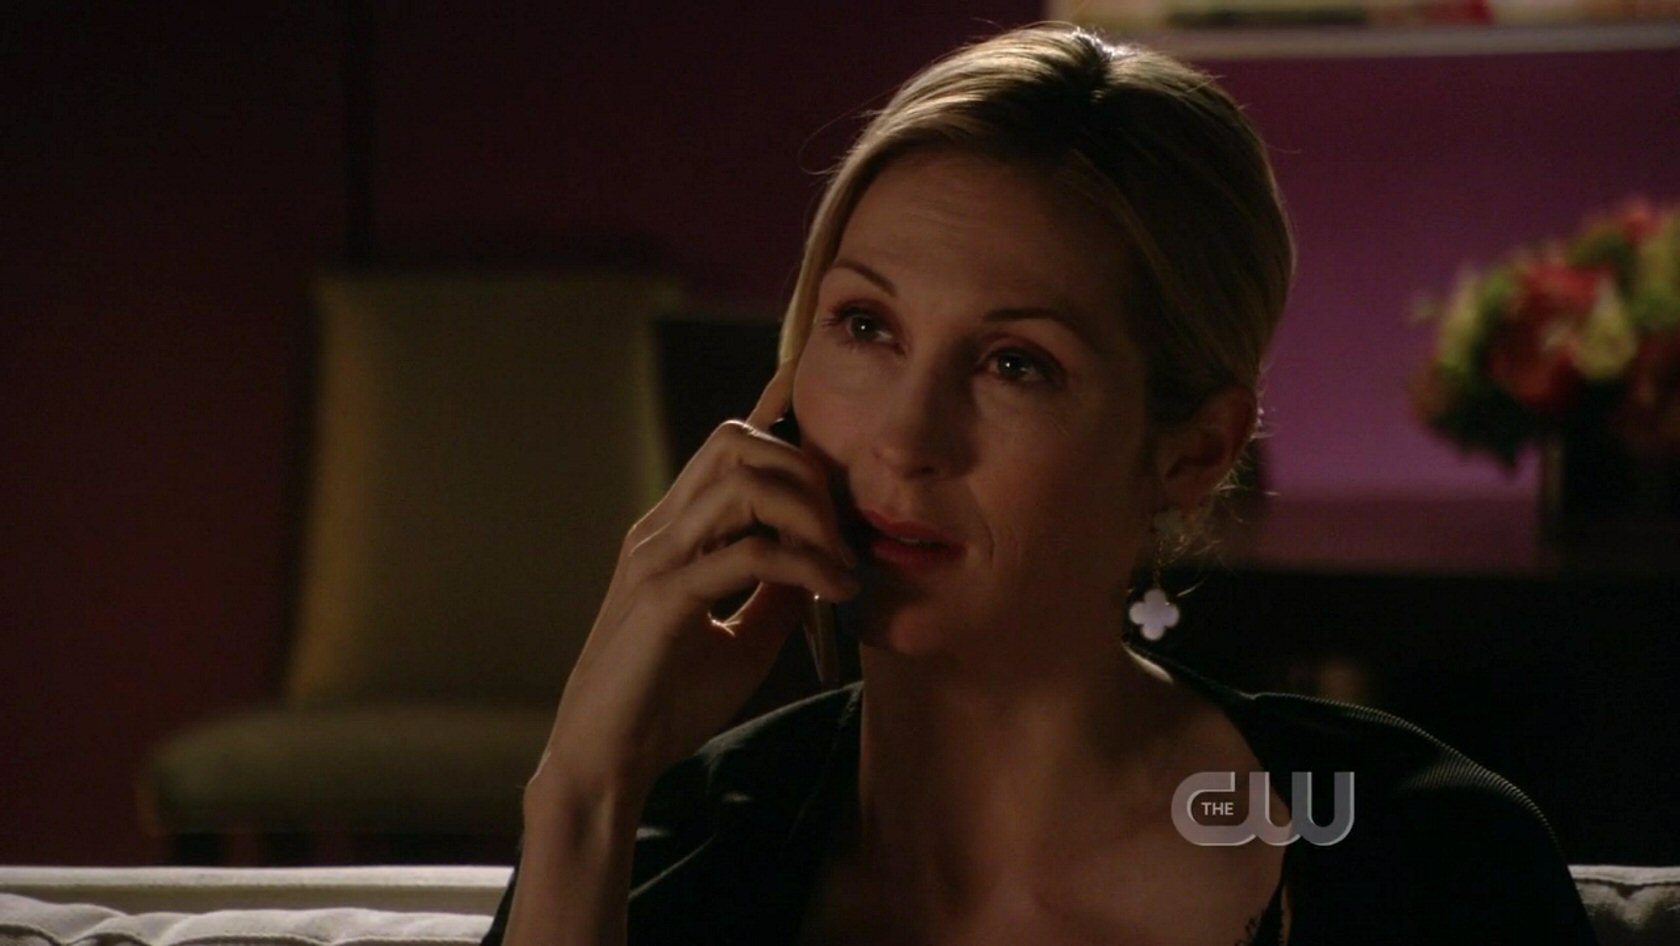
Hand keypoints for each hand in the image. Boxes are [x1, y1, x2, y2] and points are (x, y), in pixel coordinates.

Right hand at [526, 361, 857, 807]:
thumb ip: (777, 596)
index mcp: (671, 533)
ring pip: (742, 484)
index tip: (839, 521)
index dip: (795, 467)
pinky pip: (748, 555)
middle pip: (736, 444)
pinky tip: (833, 593)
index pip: (732, 450)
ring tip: (841, 562)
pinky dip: (804, 565)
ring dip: (809, 515)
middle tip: (843, 533)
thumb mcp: (742, 642)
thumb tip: (828, 564)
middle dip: (805, 474)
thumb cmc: (666, 705)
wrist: (606, 761)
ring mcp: (657, 559)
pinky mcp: (663, 599)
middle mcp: (659, 531)